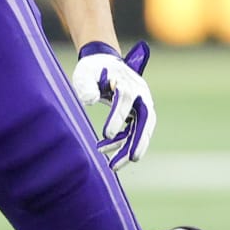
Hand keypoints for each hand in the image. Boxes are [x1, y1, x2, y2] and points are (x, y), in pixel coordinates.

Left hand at [70, 40, 155, 169]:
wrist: (102, 63)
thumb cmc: (92, 69)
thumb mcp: (84, 73)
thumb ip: (86, 85)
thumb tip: (89, 100)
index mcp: (126, 80)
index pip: (126, 99)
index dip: (117, 116)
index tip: (106, 134)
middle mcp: (140, 93)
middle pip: (145, 118)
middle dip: (139, 139)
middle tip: (133, 158)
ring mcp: (141, 104)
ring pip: (142, 129)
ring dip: (130, 148)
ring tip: (113, 166)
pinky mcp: (136, 114)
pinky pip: (133, 131)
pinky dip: (122, 143)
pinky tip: (105, 150)